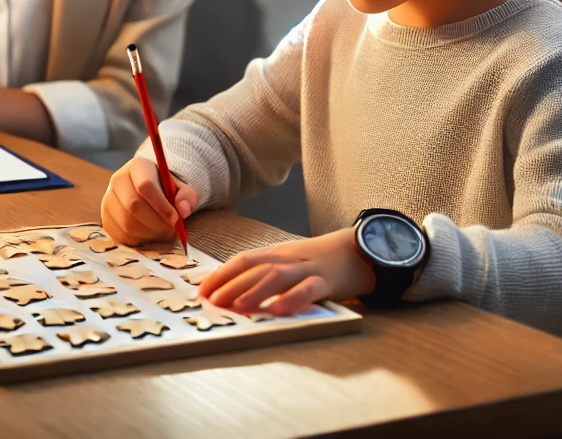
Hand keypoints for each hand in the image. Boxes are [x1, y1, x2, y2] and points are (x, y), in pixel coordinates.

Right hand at [101, 156, 197, 245]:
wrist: (147, 192)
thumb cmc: (165, 190)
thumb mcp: (180, 188)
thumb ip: (187, 196)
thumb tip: (183, 210)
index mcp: (137, 167)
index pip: (145, 185)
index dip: (161, 205)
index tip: (175, 218)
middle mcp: (118, 180)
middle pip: (133, 206)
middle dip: (156, 223)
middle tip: (170, 230)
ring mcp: (108, 200)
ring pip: (127, 223)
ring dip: (149, 234)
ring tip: (162, 233)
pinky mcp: (105, 218)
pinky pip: (121, 235)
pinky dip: (139, 241)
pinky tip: (150, 236)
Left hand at [198, 228, 375, 315]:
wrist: (359, 250)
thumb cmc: (320, 261)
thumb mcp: (290, 262)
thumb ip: (267, 273)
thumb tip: (235, 293)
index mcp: (276, 253)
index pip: (243, 259)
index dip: (221, 273)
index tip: (202, 289)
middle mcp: (288, 257)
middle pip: (255, 267)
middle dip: (231, 284)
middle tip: (211, 301)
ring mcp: (308, 268)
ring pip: (277, 276)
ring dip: (255, 291)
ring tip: (237, 306)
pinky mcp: (328, 280)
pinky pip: (309, 289)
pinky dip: (293, 299)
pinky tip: (279, 310)